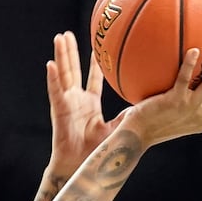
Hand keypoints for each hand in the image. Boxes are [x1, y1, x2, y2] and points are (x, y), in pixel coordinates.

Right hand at [47, 31, 116, 175]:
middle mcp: (76, 101)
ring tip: (59, 37)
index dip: (94, 64)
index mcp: (90, 104)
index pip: (92, 79)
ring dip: (61, 56)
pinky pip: (56, 92)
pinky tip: (50, 64)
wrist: (81, 166)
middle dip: (71, 52)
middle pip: (73, 70)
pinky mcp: (59, 111)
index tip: (97, 47)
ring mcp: (66, 104)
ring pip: (63, 74)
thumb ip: (130, 115)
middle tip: (68, 34)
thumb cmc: (98, 152)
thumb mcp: (118, 128)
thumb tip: (151, 103)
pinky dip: (53, 78)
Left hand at [121, 48, 201, 145]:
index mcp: (201, 122)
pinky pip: (184, 78)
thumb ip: (182, 106)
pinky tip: (194, 50)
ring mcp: (188, 108)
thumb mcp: (171, 120)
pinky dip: (190, 64)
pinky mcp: (174, 101)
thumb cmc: (150, 127)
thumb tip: (181, 90)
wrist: (135, 136)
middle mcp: (199, 116)